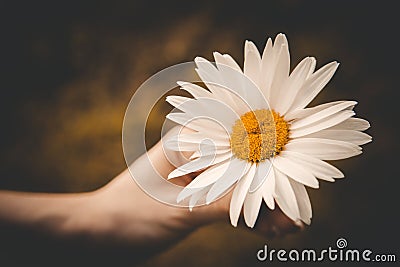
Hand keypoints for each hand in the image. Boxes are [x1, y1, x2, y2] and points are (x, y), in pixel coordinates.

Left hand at [91, 129, 302, 249]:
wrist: (97, 236)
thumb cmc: (126, 214)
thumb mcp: (178, 209)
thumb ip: (225, 206)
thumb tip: (274, 214)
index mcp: (188, 139)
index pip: (241, 139)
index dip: (272, 157)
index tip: (294, 181)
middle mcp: (198, 152)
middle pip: (246, 165)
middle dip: (270, 189)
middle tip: (295, 216)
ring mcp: (200, 175)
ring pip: (242, 185)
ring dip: (263, 206)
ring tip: (287, 229)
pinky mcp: (200, 196)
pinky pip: (231, 202)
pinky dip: (248, 216)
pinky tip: (268, 230)